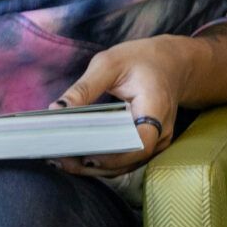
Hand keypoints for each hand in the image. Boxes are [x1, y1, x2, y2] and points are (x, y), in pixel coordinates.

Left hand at [53, 36, 191, 176]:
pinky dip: (102, 161)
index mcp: (155, 108)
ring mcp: (157, 141)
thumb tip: (56, 110)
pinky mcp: (148, 146)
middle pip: (128, 160)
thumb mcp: (109, 64)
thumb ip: (84, 88)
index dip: (113, 154)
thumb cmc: (140, 60)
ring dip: (94, 167)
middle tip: (60, 159)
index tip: (83, 153)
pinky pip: (125, 160)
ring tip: (62, 160)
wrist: (170, 63)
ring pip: (125, 165)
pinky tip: (78, 155)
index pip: (139, 142)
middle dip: (94, 164)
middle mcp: (161, 131)